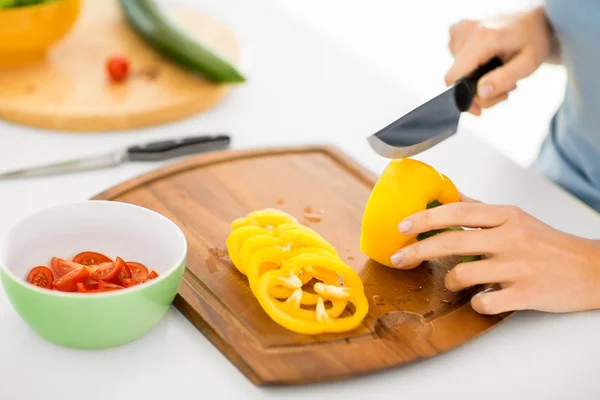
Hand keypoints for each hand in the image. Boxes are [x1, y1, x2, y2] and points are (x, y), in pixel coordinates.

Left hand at [391, 195, 599, 314]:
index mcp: (506, 216)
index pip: (457, 210)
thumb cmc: (547, 243)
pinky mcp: (526, 294)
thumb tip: (449, 194)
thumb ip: (480, 209)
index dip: (425, 218)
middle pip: (451, 241)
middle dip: (417, 250)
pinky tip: (482, 298)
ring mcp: (518, 267)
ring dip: (449, 281)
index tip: (402, 226)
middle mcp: (510, 238)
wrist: (590, 269)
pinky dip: (476, 303)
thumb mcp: (515, 217)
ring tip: (455, 282)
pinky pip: (484, 302)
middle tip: (397, 258)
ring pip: (462, 275)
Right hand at [445, 7, 554, 114]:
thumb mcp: (529, 63)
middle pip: (457, 78)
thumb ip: (504, 79)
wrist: (533, 18)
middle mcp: (465, 30)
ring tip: (500, 72)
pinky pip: (457, 60)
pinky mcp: (457, 31)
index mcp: (482, 37)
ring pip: (457, 71)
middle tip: (503, 89)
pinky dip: (472, 68)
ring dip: (477, 80)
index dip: (463, 98)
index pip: (455, 77)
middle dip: (479, 91)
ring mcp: (459, 29)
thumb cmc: (534, 38)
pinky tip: (489, 62)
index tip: (478, 110)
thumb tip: (481, 94)